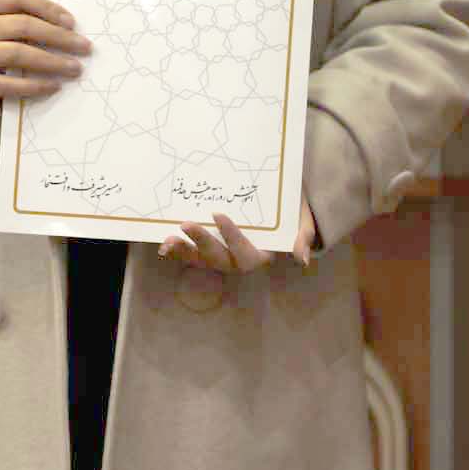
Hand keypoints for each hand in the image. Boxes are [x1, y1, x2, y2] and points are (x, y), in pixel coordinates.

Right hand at [0, 0, 91, 112]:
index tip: (71, 22)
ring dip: (52, 62)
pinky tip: (53, 86)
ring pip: (18, 53)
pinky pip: (9, 83)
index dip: (47, 6)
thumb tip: (67, 27)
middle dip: (59, 37)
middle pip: (23, 25)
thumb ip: (18, 18)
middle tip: (84, 47)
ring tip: (74, 68)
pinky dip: (34, 85)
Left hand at [158, 191, 317, 271]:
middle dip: (201, 243)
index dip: (231, 236)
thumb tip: (301, 260)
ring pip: (202, 260)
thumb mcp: (304, 223)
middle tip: (185, 224)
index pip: (245, 253)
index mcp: (262, 256)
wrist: (282, 208)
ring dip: (184, 252)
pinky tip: (164, 246)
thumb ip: (303, 238)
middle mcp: (240, 262)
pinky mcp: (211, 250)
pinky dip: (179, 252)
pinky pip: (194, 255)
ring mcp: (223, 257)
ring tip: (167, 242)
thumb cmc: (293, 214)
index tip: (217, 214)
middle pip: (219, 259)